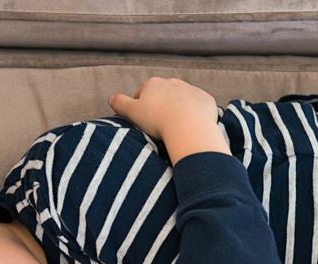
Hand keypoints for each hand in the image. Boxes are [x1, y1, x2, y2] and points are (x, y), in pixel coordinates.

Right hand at [108, 77, 228, 162]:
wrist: (189, 126)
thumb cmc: (158, 120)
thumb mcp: (132, 112)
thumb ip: (120, 103)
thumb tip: (111, 98)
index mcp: (153, 83)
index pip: (142, 94)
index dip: (141, 108)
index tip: (143, 122)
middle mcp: (172, 82)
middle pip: (163, 95)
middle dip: (161, 107)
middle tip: (160, 126)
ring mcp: (191, 89)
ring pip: (182, 100)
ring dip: (179, 110)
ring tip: (177, 128)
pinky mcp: (206, 99)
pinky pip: (199, 106)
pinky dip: (196, 114)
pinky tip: (193, 127)